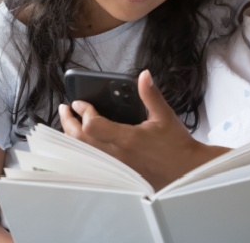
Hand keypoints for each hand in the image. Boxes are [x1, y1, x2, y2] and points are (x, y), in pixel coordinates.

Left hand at [59, 70, 225, 189]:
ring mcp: (116, 166)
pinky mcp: (118, 173)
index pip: (92, 126)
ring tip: (70, 123)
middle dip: (68, 123)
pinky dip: (83, 149)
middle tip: (65, 110)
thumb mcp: (165, 116)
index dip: (83, 112)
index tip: (79, 102)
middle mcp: (117, 155)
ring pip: (84, 152)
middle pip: (81, 141)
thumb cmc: (177, 146)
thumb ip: (151, 95)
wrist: (184, 171)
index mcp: (127, 139)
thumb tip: (144, 75)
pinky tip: (83, 142)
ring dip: (73, 137)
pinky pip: (92, 161)